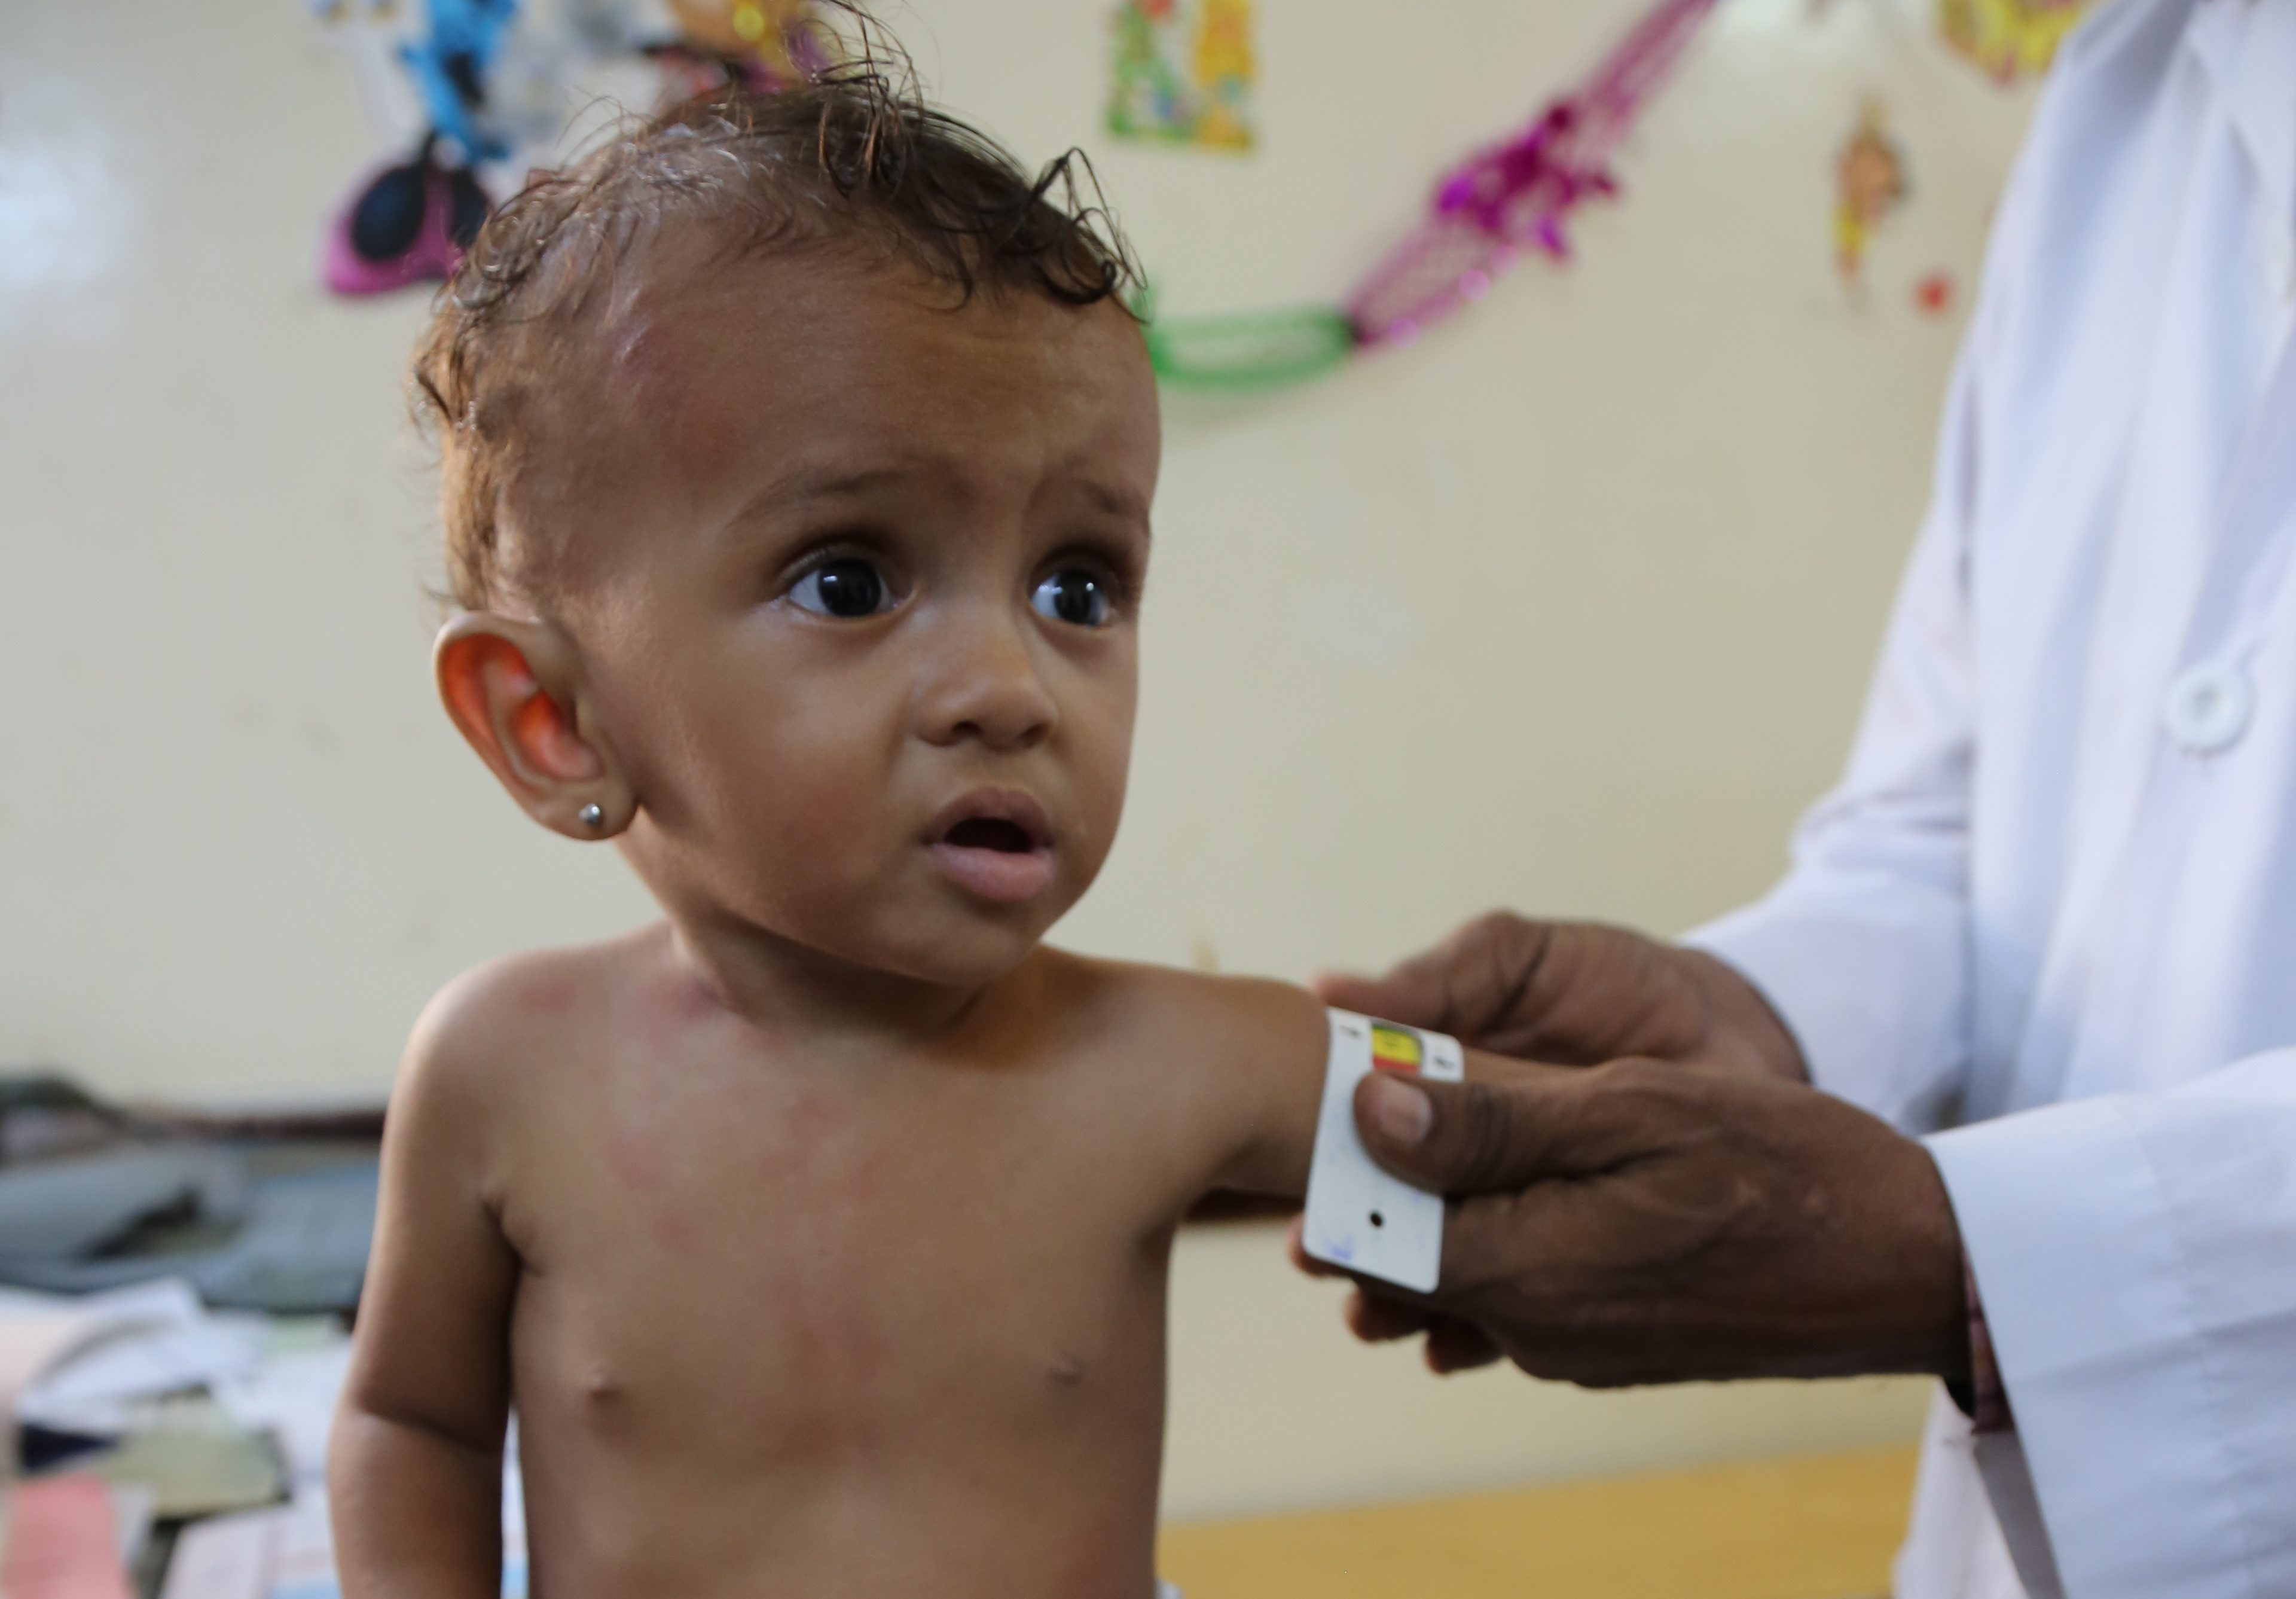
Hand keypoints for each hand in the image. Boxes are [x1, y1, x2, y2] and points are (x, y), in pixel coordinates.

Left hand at [1307, 914, 1809, 1369]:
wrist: (1909, 1259)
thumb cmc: (1783, 1164)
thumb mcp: (1633, 1109)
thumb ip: (1495, 1120)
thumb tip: (1371, 1110)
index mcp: (1526, 1274)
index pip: (1369, 1234)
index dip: (1342, 1156)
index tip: (1339, 1081)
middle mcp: (1534, 1330)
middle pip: (1405, 1256)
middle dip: (1384, 1176)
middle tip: (1388, 1080)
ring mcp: (1573, 1347)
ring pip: (1462, 1266)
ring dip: (1449, 1195)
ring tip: (1465, 1106)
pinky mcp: (1609, 1344)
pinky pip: (1519, 1284)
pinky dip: (1505, 1223)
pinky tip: (1535, 1162)